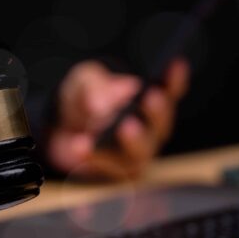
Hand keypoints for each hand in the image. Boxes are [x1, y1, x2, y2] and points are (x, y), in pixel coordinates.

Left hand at [45, 59, 188, 179]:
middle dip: (157, 111)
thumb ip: (94, 85)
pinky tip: (80, 144)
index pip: (169, 91)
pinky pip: (107, 169)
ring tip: (126, 126)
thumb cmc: (83, 102)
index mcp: (148, 102)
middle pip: (160, 125)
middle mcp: (148, 131)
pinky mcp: (114, 174)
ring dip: (134, 140)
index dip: (175, 79)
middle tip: (152, 98)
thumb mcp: (84, 82)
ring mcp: (134, 155)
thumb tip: (104, 101)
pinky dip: (94, 157)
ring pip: (140, 153)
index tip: (177, 63)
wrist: (60, 131)